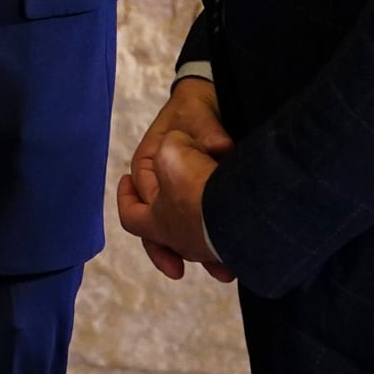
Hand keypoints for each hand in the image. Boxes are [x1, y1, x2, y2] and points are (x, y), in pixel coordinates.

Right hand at [116, 78, 234, 282]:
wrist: (209, 102)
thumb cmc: (195, 108)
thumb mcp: (198, 115)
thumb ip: (207, 132)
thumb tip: (221, 148)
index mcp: (147, 164)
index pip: (144, 199)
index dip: (157, 220)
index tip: (170, 237)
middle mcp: (158, 184)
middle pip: (153, 225)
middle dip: (167, 250)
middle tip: (180, 269)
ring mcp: (177, 194)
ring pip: (176, 232)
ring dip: (193, 253)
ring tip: (221, 271)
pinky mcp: (197, 198)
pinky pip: (195, 225)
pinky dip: (208, 244)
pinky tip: (230, 258)